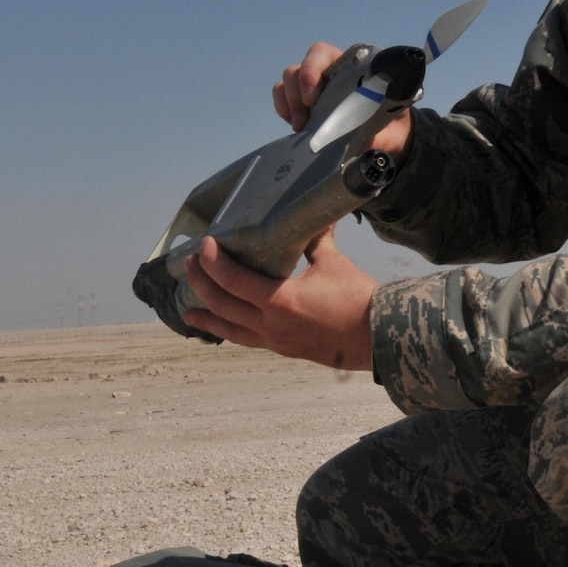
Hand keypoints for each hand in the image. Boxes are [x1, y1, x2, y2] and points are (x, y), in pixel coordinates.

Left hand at [182, 229, 378, 371]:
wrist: (379, 338)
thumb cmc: (358, 300)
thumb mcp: (333, 264)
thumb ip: (316, 241)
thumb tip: (314, 217)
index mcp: (279, 301)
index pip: (232, 279)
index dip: (213, 262)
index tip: (204, 246)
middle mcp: (270, 324)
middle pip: (222, 305)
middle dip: (201, 284)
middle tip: (189, 266)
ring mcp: (276, 340)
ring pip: (230, 330)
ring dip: (208, 318)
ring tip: (188, 311)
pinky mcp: (285, 349)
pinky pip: (248, 340)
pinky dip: (230, 332)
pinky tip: (224, 329)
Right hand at [272, 42, 412, 157]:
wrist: (389, 134)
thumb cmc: (388, 119)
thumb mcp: (386, 125)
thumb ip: (374, 133)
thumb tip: (358, 144)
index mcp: (347, 66)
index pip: (320, 54)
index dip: (311, 70)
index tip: (312, 98)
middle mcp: (325, 72)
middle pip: (297, 70)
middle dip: (296, 94)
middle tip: (305, 121)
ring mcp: (311, 88)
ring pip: (286, 83)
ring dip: (289, 104)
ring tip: (301, 126)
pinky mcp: (302, 105)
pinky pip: (282, 100)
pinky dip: (284, 111)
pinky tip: (297, 127)